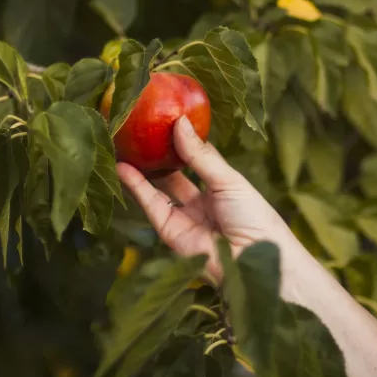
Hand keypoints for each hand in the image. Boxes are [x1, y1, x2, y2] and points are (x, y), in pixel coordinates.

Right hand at [116, 116, 301, 282]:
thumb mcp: (228, 179)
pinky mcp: (169, 232)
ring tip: (123, 143)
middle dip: (158, 154)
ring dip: (141, 168)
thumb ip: (200, 155)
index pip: (198, 159)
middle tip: (140, 130)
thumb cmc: (253, 216)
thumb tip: (180, 123)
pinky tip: (123, 167)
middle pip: (175, 174)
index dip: (183, 140)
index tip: (166, 117)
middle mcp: (202, 201)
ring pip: (158, 189)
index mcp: (222, 187)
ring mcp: (185, 217)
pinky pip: (150, 205)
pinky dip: (136, 186)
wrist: (252, 260)